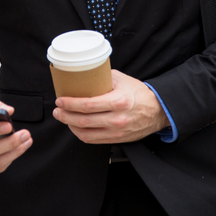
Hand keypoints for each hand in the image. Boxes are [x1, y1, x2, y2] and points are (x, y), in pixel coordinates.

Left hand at [52, 70, 167, 143]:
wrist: (157, 110)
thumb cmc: (139, 94)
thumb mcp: (122, 80)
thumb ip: (102, 78)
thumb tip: (84, 75)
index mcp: (118, 101)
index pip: (87, 105)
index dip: (70, 104)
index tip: (60, 100)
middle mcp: (116, 118)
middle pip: (83, 121)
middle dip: (65, 116)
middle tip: (57, 110)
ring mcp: (116, 131)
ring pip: (86, 133)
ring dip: (70, 126)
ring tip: (63, 118)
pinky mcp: (117, 139)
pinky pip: (93, 140)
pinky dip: (81, 134)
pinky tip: (75, 127)